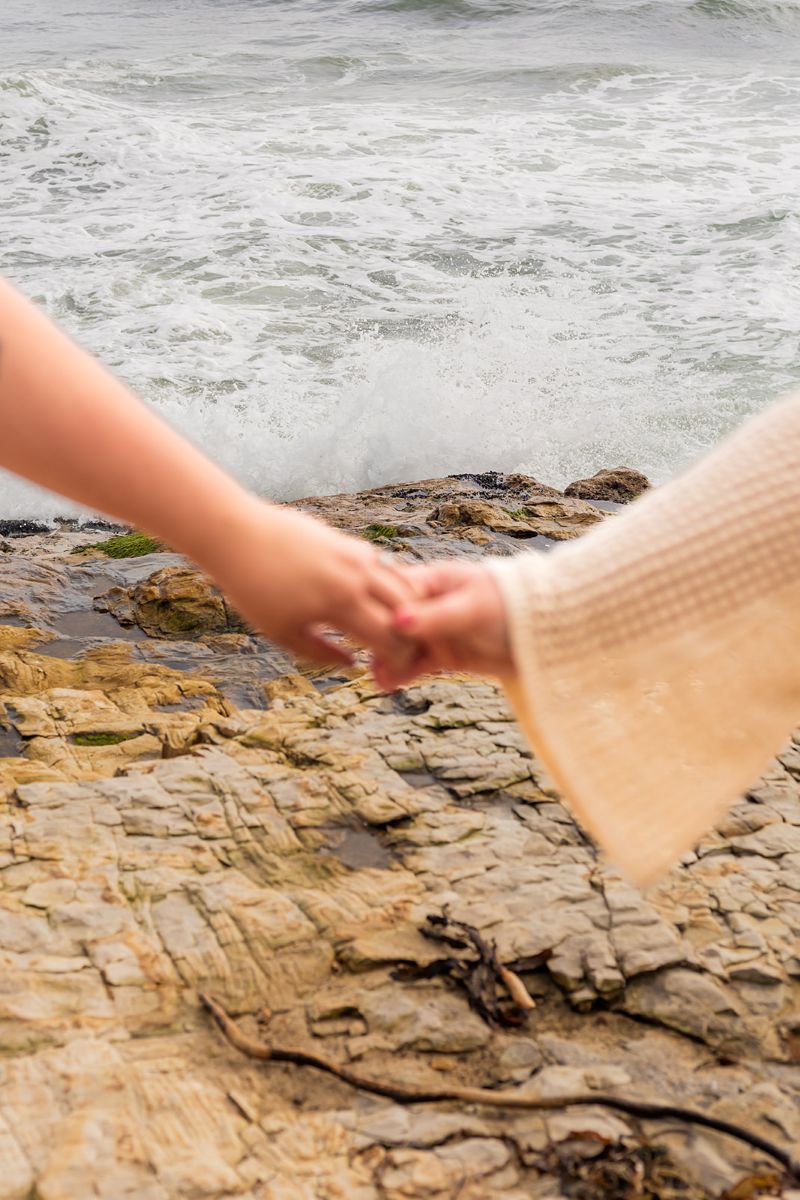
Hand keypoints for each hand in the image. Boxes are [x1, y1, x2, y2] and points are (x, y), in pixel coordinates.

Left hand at [201, 497, 418, 666]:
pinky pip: (383, 566)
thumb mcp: (283, 632)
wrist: (236, 535)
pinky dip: (390, 585)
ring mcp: (355, 554)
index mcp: (342, 602)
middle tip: (405, 650)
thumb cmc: (253, 589)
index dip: (399, 658)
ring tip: (398, 626)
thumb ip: (321, 653)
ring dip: (405, 607)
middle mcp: (356, 575)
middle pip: (405, 608)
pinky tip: (381, 600)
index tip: (394, 670)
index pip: (389, 636)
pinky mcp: (348, 541)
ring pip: (400, 583)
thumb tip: (353, 664)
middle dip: (411, 632)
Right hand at [372, 560, 512, 688]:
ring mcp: (434, 631)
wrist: (540, 633)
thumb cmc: (508, 605)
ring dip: (387, 659)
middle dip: (379, 639)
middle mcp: (427, 605)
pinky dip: (401, 673)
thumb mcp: (471, 608)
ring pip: (401, 646)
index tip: (367, 627)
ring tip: (375, 676)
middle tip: (367, 656)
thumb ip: (436, 617)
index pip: (394, 593)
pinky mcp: (443, 654)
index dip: (379, 609)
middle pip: (392, 621)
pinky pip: (415, 664)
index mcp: (431, 581)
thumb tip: (399, 621)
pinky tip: (387, 684)